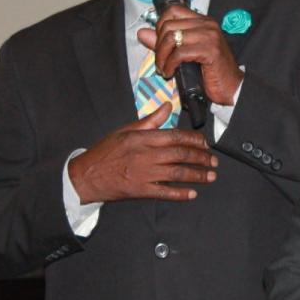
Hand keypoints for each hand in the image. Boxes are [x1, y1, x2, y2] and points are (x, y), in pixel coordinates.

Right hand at [68, 103, 217, 202]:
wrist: (85, 175)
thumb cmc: (105, 151)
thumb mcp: (125, 130)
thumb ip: (150, 120)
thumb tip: (167, 106)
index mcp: (143, 138)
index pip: (176, 136)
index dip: (195, 139)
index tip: (206, 143)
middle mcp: (146, 155)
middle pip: (181, 155)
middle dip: (201, 158)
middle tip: (213, 161)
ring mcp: (144, 173)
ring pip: (177, 173)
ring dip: (197, 175)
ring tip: (211, 176)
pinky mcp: (141, 190)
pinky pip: (165, 192)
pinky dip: (180, 194)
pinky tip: (192, 194)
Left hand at [137, 5, 243, 104]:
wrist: (232, 87)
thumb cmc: (210, 71)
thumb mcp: (185, 54)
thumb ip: (164, 42)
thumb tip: (142, 33)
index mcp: (202, 21)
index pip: (173, 10)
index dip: (160, 25)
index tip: (160, 43)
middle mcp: (207, 24)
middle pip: (169, 24)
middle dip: (158, 45)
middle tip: (160, 61)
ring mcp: (210, 36)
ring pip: (172, 37)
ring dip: (162, 56)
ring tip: (163, 68)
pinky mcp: (210, 50)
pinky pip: (180, 53)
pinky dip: (169, 64)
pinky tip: (170, 72)